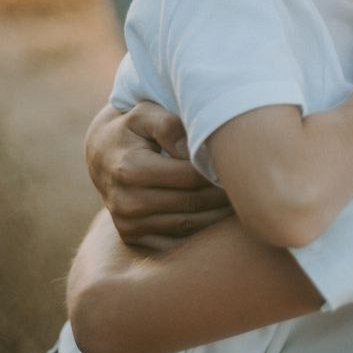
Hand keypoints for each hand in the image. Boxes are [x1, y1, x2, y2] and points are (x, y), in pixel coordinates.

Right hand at [85, 102, 232, 250]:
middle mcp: (126, 202)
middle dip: (224, 195)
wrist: (101, 153)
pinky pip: (177, 238)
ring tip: (241, 200)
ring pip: (189, 225)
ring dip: (218, 215)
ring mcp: (128, 223)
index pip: (191, 177)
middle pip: (193, 203)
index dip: (219, 172)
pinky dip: (202, 229)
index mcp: (130, 169)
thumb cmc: (132, 127)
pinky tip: (219, 213)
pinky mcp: (133, 236)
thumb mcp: (145, 113)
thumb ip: (169, 125)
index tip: (241, 164)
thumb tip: (192, 150)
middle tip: (251, 185)